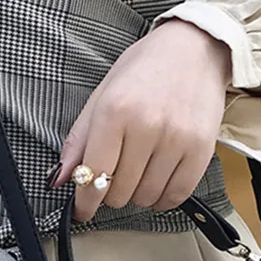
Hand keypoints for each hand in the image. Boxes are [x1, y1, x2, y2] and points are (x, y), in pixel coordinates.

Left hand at [51, 19, 230, 221]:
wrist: (195, 49)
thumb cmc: (145, 71)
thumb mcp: (103, 95)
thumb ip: (80, 139)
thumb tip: (59, 179)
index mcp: (115, 111)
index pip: (93, 175)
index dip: (85, 201)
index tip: (83, 211)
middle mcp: (146, 127)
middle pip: (119, 192)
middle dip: (113, 190)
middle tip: (119, 172)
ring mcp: (177, 140)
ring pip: (146, 198)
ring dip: (139, 193)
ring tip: (141, 170)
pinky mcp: (201, 151)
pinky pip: (175, 196)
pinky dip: (162, 197)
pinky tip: (159, 180)